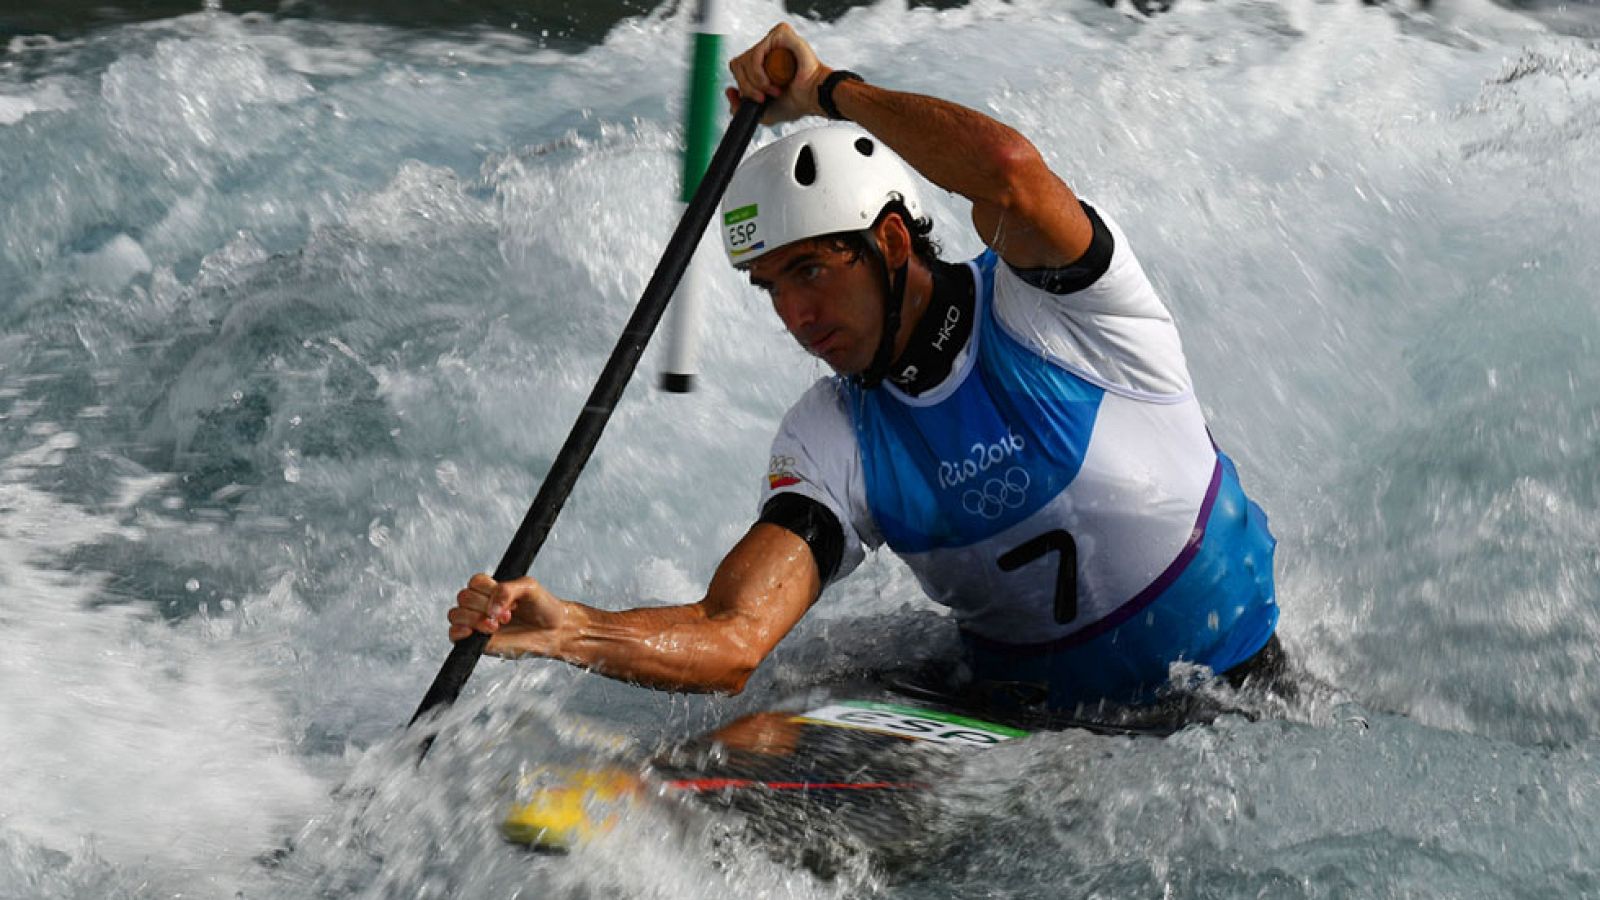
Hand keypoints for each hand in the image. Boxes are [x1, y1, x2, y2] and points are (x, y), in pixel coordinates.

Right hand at [447, 573, 570, 658]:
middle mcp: (481, 604)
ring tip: (495, 626)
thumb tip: (490, 608)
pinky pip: (453, 635)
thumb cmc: (542, 608)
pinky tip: (473, 632)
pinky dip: (458, 632)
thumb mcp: (529, 588)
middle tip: (507, 616)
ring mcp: (477, 622)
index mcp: (491, 589)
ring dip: (474, 619)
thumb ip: (507, 589)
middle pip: (464, 597)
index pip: (475, 582)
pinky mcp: (475, 641)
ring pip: (456, 614)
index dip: (489, 591)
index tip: (510, 602)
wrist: (553, 632)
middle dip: (485, 606)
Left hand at [726, 23, 827, 124]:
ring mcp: (774, 41)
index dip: (741, 84)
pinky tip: (772, 81)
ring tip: (773, 90)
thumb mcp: (763, 111)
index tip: (755, 97)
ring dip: (756, 82)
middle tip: (763, 97)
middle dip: (747, 86)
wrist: (811, 98)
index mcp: (764, 63)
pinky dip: (759, 71)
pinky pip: (756, 52)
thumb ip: (742, 106)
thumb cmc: (796, 101)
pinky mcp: (780, 34)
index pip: (738, 67)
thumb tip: (730, 92)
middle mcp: (767, 50)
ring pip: (745, 59)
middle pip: (737, 64)